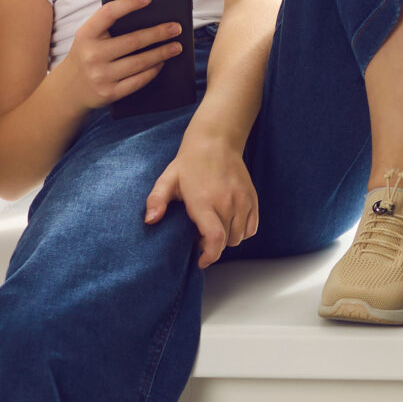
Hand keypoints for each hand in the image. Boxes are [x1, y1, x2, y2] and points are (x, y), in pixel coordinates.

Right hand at [54, 0, 186, 110]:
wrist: (68, 90)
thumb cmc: (86, 55)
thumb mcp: (88, 38)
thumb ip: (108, 26)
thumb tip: (148, 13)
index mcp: (86, 35)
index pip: (108, 13)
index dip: (128, 4)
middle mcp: (92, 55)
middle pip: (133, 41)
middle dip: (159, 34)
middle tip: (176, 28)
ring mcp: (100, 76)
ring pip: (139, 62)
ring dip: (162, 53)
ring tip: (176, 46)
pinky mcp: (109, 93)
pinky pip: (138, 81)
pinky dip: (153, 71)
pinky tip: (162, 63)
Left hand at [144, 131, 259, 267]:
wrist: (216, 141)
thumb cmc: (189, 163)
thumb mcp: (167, 180)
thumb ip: (156, 200)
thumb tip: (150, 220)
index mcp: (205, 202)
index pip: (215, 238)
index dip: (210, 256)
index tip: (200, 260)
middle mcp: (227, 203)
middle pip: (227, 241)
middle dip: (213, 246)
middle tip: (199, 236)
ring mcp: (243, 200)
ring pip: (240, 236)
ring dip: (227, 239)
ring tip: (213, 228)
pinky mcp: (252, 198)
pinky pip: (252, 226)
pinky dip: (242, 231)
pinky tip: (228, 223)